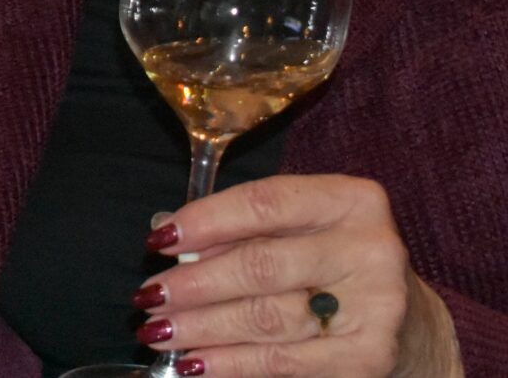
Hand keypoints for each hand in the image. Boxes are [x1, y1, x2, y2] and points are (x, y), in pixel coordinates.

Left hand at [136, 175, 460, 376]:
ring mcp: (375, 306)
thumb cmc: (333, 264)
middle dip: (194, 284)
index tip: (160, 242)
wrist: (410, 323)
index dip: (204, 221)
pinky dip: (230, 363)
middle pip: (260, 266)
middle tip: (150, 297)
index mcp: (350, 200)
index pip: (263, 204)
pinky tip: (195, 363)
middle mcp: (370, 248)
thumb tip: (171, 241)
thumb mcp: (298, 230)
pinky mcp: (368, 356)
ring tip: (160, 331)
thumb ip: (242, 230)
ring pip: (266, 317)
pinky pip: (283, 362)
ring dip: (202, 328)